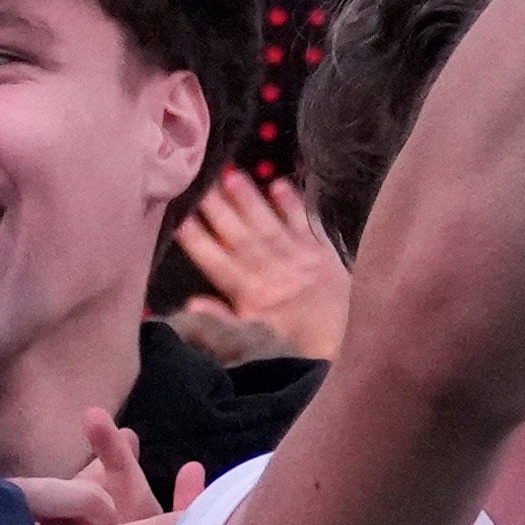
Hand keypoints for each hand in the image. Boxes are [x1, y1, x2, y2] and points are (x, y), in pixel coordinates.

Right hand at [169, 173, 344, 369]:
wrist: (345, 349)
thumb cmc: (291, 346)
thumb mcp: (251, 340)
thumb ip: (221, 320)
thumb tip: (190, 304)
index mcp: (252, 297)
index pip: (217, 264)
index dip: (198, 241)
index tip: (179, 218)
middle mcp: (273, 274)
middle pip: (240, 237)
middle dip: (218, 209)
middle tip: (200, 182)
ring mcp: (300, 260)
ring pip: (269, 225)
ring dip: (250, 200)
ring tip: (231, 175)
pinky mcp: (323, 253)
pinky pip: (306, 224)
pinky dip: (293, 204)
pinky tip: (278, 183)